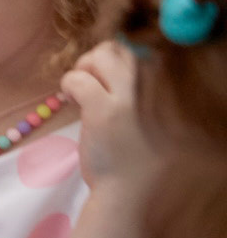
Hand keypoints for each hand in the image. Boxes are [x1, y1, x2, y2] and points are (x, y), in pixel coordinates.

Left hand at [62, 40, 154, 188]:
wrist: (131, 191)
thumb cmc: (137, 152)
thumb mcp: (147, 112)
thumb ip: (136, 86)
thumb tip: (106, 56)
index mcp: (167, 86)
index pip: (138, 48)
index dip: (114, 60)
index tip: (106, 81)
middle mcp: (157, 85)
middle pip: (119, 47)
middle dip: (96, 59)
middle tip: (90, 84)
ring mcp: (131, 96)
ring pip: (101, 54)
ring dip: (83, 69)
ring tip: (83, 94)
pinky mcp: (105, 110)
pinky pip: (77, 78)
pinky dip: (69, 84)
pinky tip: (73, 103)